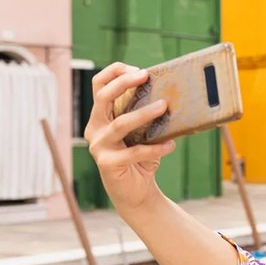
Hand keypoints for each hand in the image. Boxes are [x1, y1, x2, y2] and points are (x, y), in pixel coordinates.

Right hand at [84, 62, 176, 210]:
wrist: (136, 193)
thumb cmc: (141, 158)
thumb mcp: (142, 133)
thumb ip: (146, 115)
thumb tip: (170, 95)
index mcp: (100, 117)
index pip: (99, 86)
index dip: (115, 73)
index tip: (139, 71)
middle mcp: (94, 128)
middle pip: (103, 97)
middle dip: (124, 83)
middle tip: (145, 76)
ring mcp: (98, 146)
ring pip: (120, 123)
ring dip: (144, 113)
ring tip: (164, 106)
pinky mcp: (107, 163)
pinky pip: (134, 152)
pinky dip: (155, 148)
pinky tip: (170, 145)